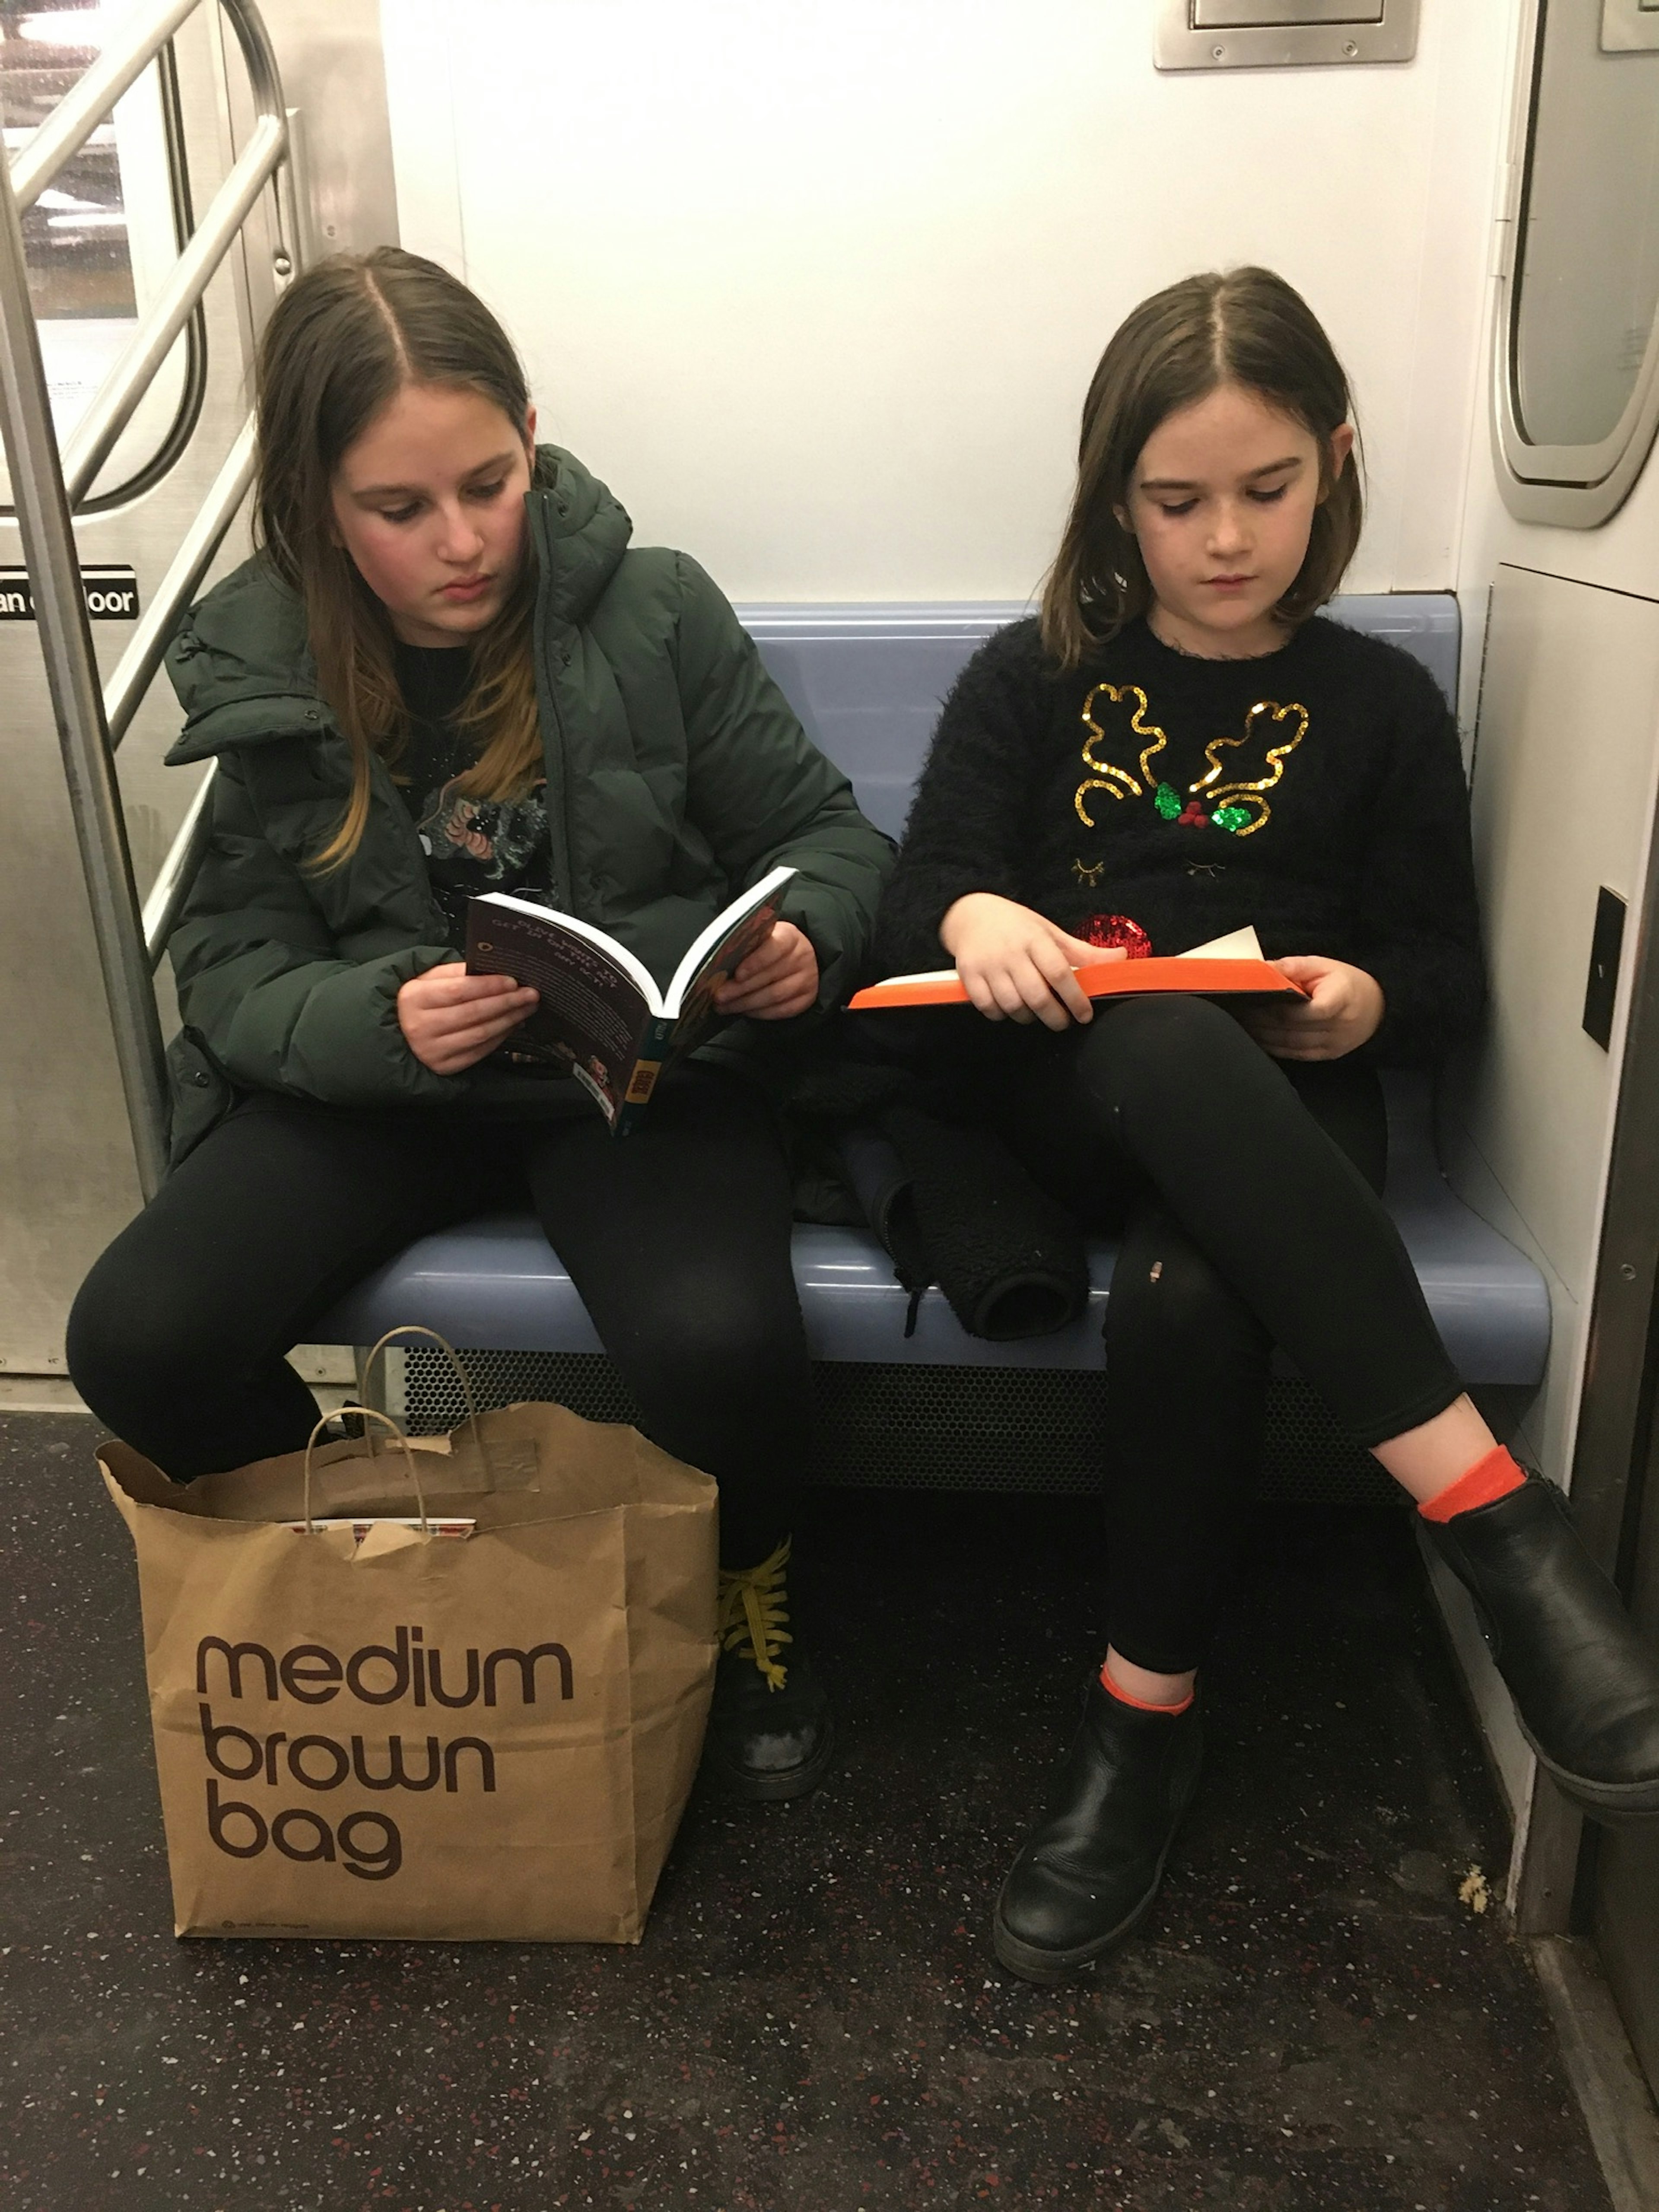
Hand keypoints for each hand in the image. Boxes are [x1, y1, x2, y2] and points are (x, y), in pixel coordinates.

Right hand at [397, 962, 539, 1074]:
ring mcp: (433, 1050)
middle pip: (473, 1013)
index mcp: (414, 998)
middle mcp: (420, 1027)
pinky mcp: (445, 1066)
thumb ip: (457, 972)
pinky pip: (480, 1051)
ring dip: (509, 1020)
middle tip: (531, 994)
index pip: (459, 991)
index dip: (489, 986)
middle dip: (507, 1003)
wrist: (399, 1034)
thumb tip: (494, 971)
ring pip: (480, 1034)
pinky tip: (513, 1025)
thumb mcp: (428, 979)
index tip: (513, 981)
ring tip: (527, 1008)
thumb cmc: (420, 1001)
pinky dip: (500, 1037)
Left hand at [713, 919, 818, 1019]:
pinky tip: (744, 1011)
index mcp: (789, 937)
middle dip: (741, 988)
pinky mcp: (806, 998)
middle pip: (770, 976)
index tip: (737, 974)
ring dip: (746, 1003)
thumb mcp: (762, 938)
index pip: (774, 948)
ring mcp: (806, 979)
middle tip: (720, 995)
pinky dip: (760, 1013)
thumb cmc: (772, 947)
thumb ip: (746, 946)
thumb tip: (719, 962)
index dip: (755, 962)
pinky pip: (781, 1010)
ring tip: (726, 1006)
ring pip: (774, 996)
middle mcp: (801, 957)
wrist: (798, 957)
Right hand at [938, 893, 1113, 1030]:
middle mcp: (1011, 953)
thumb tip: (1122, 958)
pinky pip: (988, 1008)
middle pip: (1037, 996)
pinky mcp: (968, 976)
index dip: (1075, 998)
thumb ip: (1084, 951)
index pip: (1060, 973)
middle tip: (1063, 1022)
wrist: (970, 914)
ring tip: (1037, 1013)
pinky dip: (1001, 1014)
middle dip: (1055, 1017)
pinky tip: (1010, 1009)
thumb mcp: (1050, 932)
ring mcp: (987, 965)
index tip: (1085, 1014)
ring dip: (1029, 1017)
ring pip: (1013, 1006)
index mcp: (1035, 939)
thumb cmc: (1017, 926)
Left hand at [1238, 955, 1384, 1060]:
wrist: (1377, 1008)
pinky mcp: (1327, 1055)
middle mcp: (1337, 1026)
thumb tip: (1263, 968)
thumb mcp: (1323, 966)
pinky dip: (1275, 1047)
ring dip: (1263, 1036)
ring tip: (1244, 1023)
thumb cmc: (1347, 984)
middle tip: (1238, 1011)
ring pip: (1289, 1045)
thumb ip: (1293, 967)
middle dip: (1260, 1021)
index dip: (1272, 1008)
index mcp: (1339, 1000)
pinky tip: (1260, 1037)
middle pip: (1290, 1029)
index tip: (1251, 1000)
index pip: (1300, 1011)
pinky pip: (1295, 1055)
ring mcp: (1332, 1044)